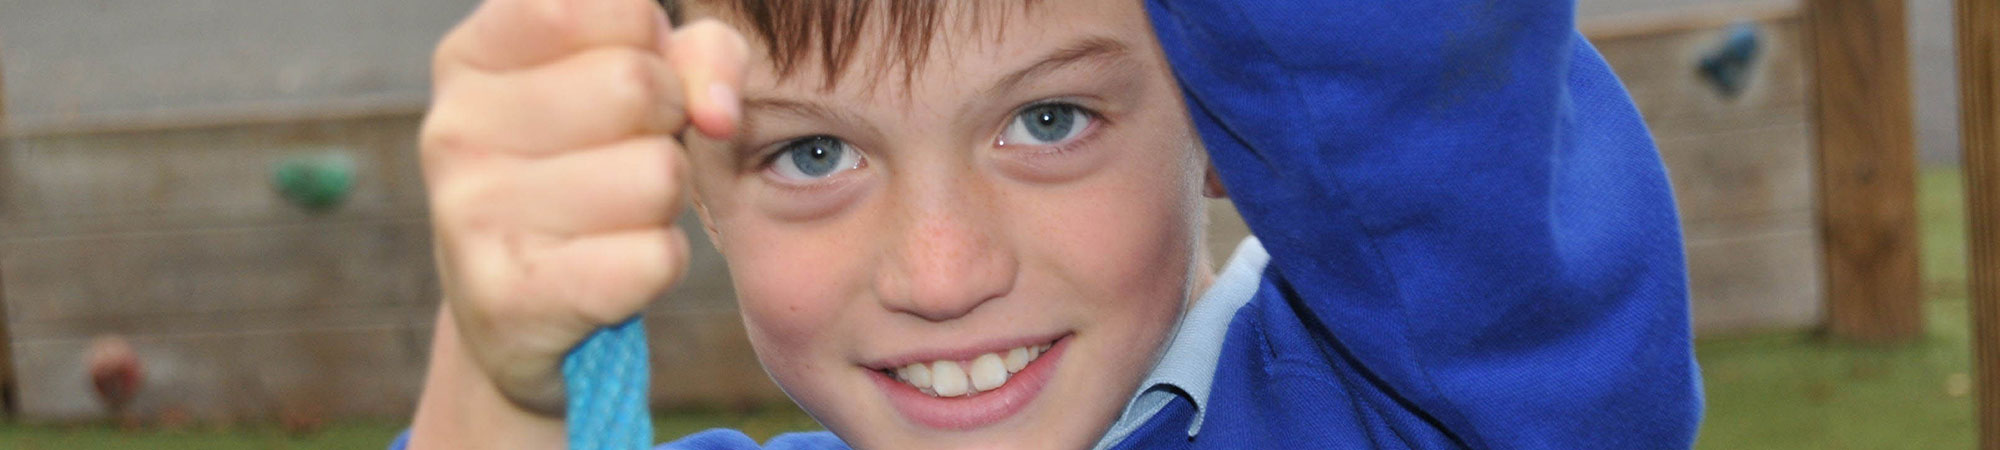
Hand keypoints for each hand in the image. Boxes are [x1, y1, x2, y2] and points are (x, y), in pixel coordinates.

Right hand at [418, 0, 746, 418]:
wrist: (521, 315)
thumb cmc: (589, 170)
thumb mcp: (644, 85)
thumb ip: (700, 55)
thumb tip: (717, 112)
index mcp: (472, 55)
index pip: (621, 7)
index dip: (656, 49)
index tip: (624, 86)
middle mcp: (453, 127)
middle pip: (636, 84)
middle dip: (665, 126)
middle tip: (623, 159)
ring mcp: (470, 214)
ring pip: (657, 176)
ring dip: (665, 202)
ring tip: (612, 216)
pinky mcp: (507, 300)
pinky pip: (656, 258)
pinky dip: (659, 265)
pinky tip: (609, 271)